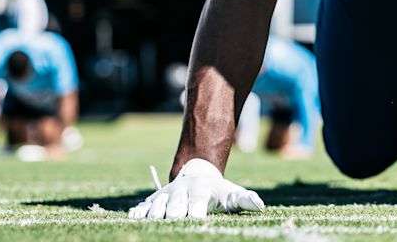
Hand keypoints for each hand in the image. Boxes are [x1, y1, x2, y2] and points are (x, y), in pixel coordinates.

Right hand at [128, 158, 264, 219]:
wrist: (197, 174)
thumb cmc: (217, 192)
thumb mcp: (231, 194)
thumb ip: (244, 199)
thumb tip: (260, 205)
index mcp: (200, 190)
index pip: (197, 202)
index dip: (196, 211)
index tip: (197, 220)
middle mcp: (180, 191)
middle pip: (174, 206)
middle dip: (175, 214)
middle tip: (177, 220)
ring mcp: (165, 196)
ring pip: (156, 207)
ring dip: (155, 216)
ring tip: (159, 222)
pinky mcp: (152, 201)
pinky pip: (141, 207)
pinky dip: (137, 213)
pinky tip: (135, 218)